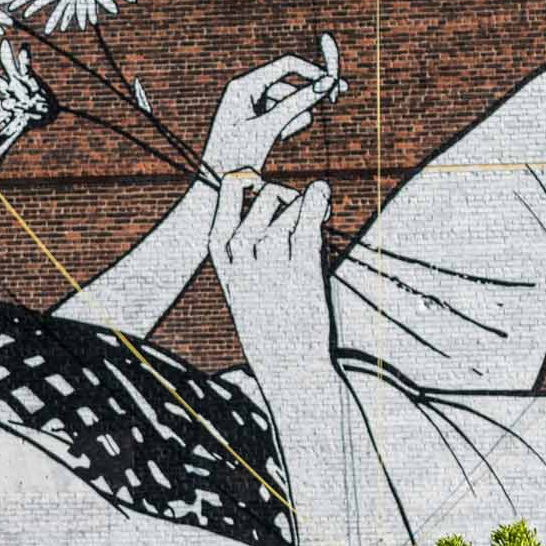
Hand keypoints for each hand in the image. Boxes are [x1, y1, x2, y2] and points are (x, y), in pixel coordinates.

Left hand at [201, 53, 333, 176]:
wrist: (216, 182)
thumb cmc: (235, 156)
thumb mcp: (269, 128)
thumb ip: (297, 104)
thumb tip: (327, 84)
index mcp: (244, 85)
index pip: (287, 65)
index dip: (313, 72)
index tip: (335, 83)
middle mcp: (247, 90)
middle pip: (290, 83)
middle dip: (307, 97)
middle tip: (337, 99)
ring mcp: (252, 105)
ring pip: (289, 101)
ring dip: (295, 117)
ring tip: (282, 136)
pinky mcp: (257, 119)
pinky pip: (283, 114)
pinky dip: (287, 125)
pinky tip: (278, 140)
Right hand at [208, 172, 332, 356]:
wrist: (286, 365)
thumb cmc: (270, 324)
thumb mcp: (245, 283)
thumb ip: (256, 242)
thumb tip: (290, 197)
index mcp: (221, 255)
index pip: (227, 194)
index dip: (247, 180)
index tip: (262, 183)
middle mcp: (240, 254)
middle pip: (264, 195)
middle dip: (285, 194)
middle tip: (301, 210)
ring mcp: (269, 260)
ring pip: (290, 207)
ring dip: (307, 209)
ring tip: (317, 225)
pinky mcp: (300, 265)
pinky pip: (310, 217)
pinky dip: (319, 201)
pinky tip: (324, 199)